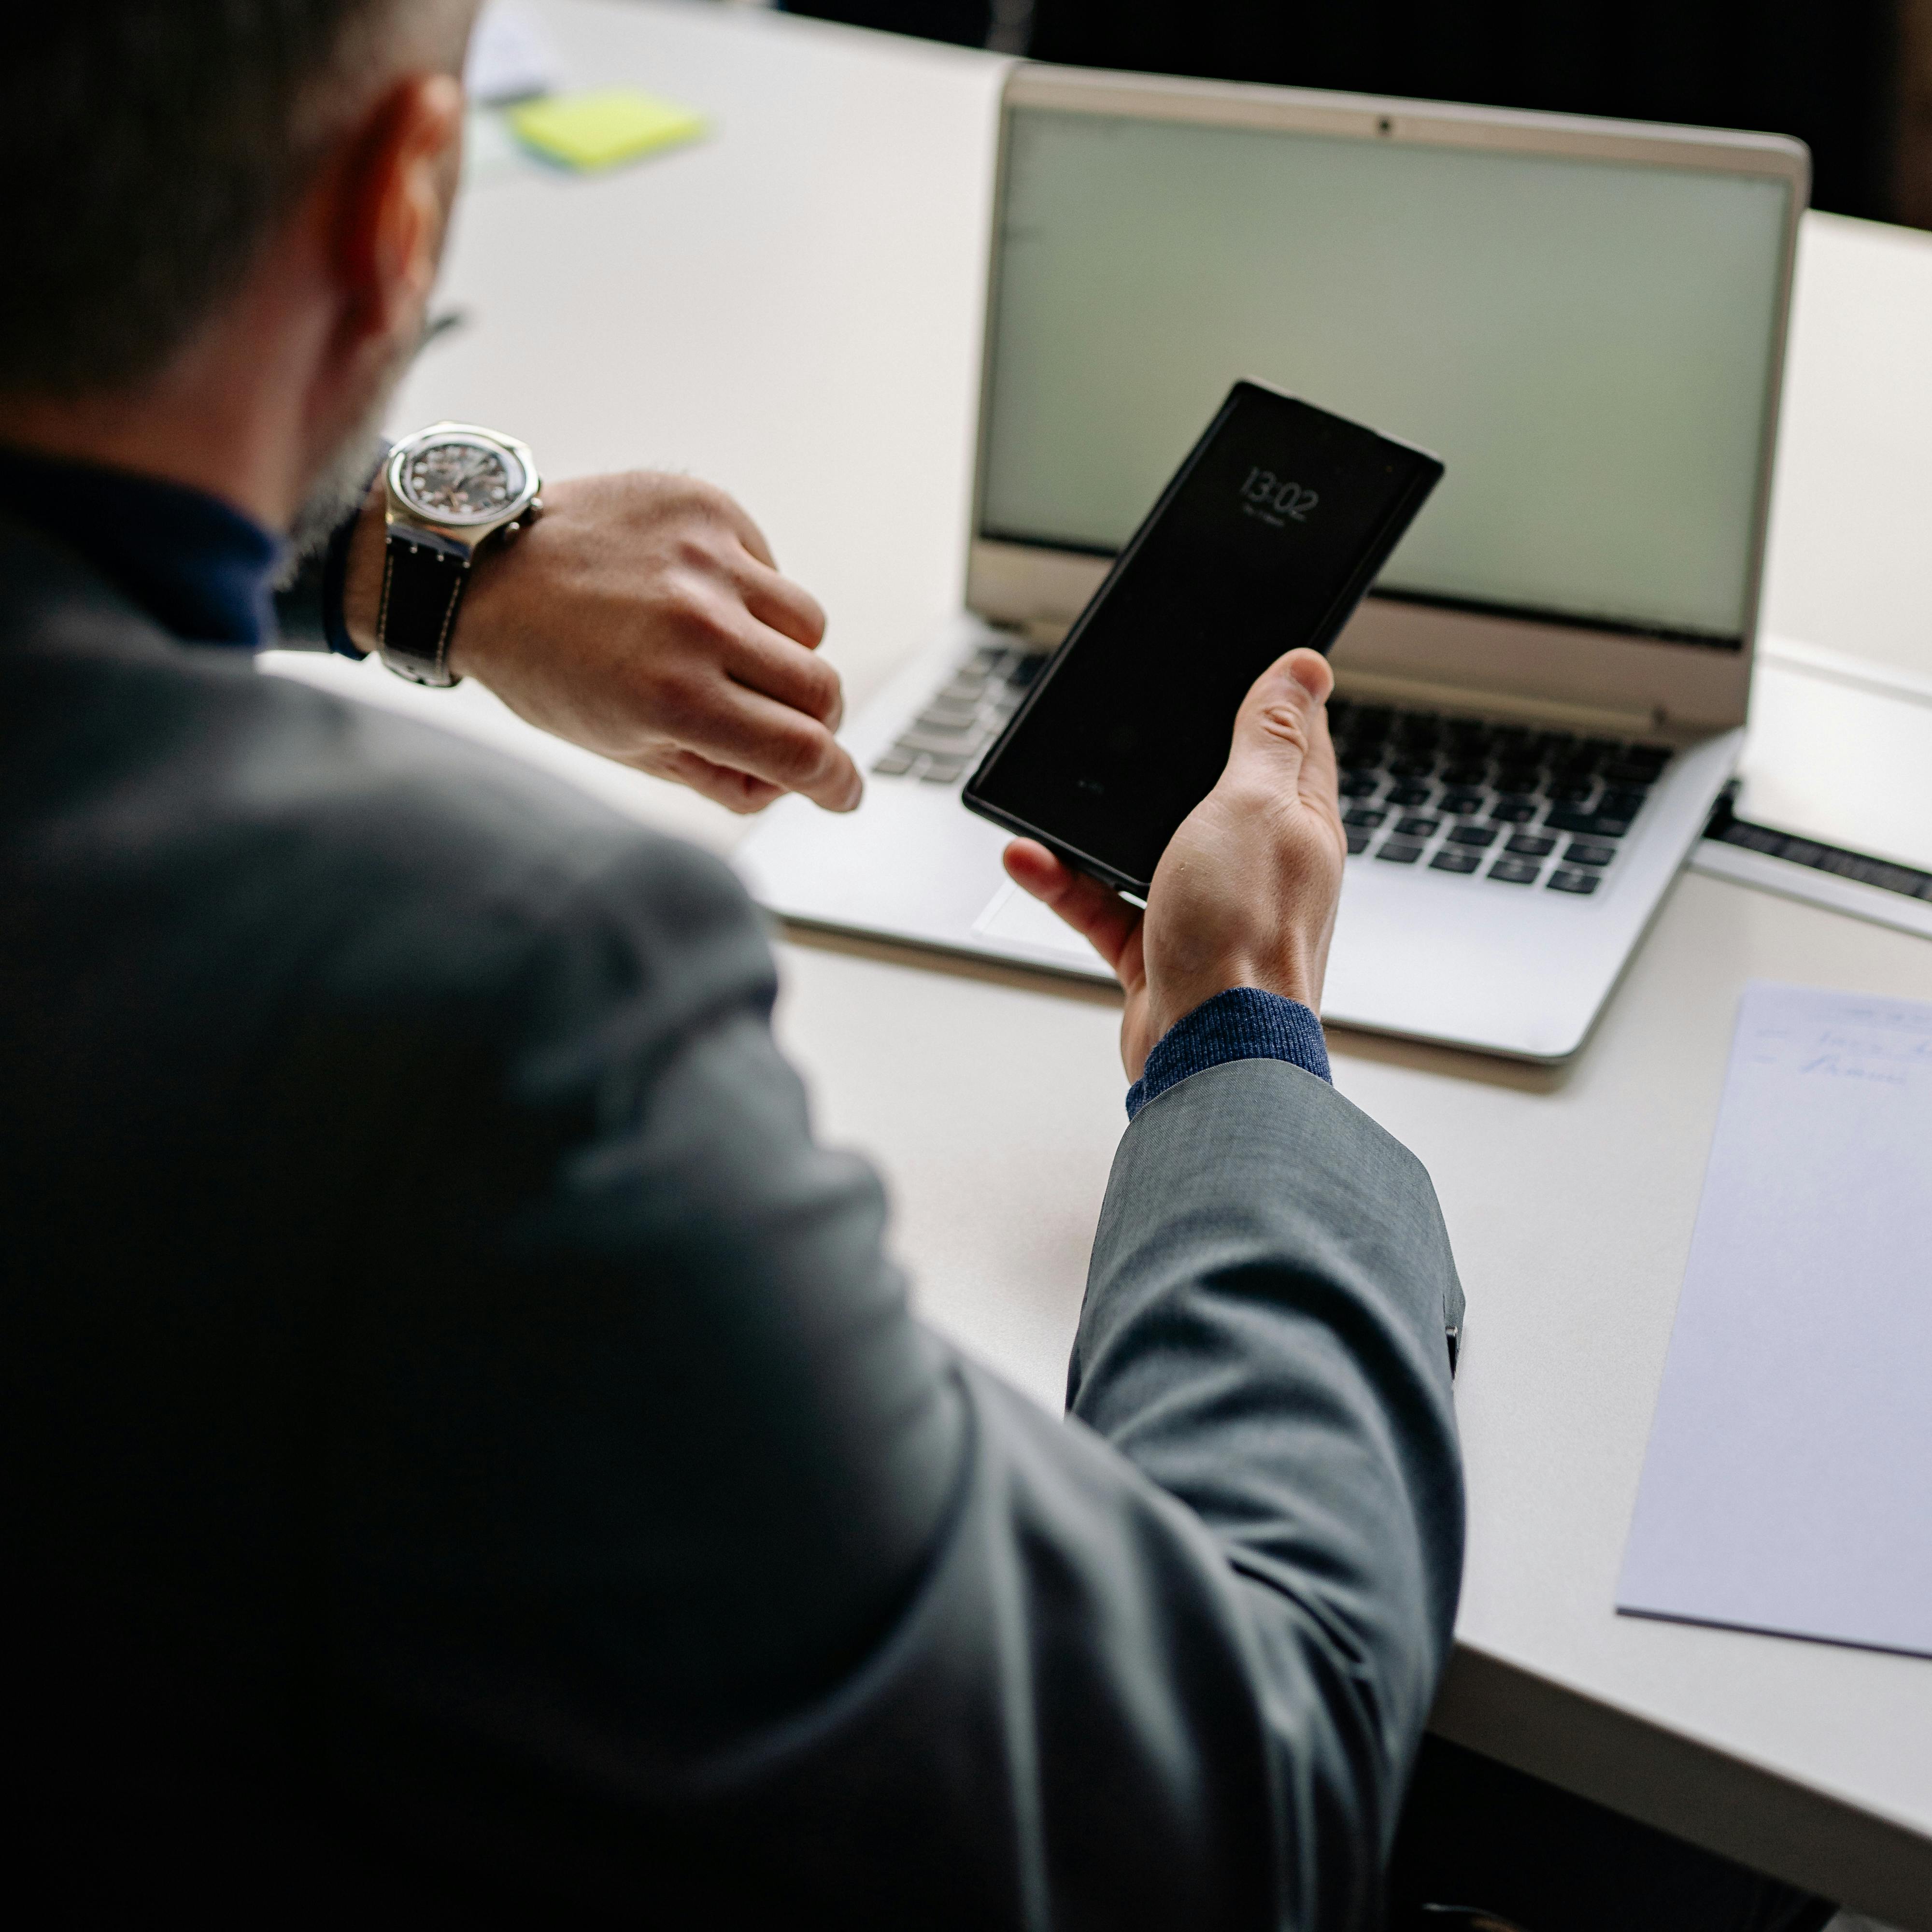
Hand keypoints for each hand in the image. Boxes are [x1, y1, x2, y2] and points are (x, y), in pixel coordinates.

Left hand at [343, 471, 861, 813]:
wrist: (482, 566)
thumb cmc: (547, 666)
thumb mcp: (623, 745)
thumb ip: (715, 775)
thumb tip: (787, 784)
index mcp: (675, 699)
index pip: (803, 752)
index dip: (837, 783)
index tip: (843, 791)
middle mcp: (699, 626)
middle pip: (823, 690)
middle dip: (814, 721)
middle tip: (783, 723)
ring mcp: (707, 559)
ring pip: (808, 625)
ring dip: (783, 651)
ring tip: (725, 648)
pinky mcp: (707, 508)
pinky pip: (770, 567)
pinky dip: (749, 592)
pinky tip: (692, 593)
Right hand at [1003, 647, 1344, 1079]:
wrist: (1211, 1053)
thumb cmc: (1247, 934)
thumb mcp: (1254, 804)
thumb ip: (1270, 737)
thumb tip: (1306, 667)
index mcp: (1300, 823)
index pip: (1293, 741)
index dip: (1268, 699)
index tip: (1238, 663)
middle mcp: (1261, 865)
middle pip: (1214, 791)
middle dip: (1169, 761)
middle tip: (1131, 727)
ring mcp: (1210, 910)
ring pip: (1145, 848)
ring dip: (1095, 827)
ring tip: (1052, 800)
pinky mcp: (1160, 953)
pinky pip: (1103, 905)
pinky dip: (1064, 882)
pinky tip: (1028, 859)